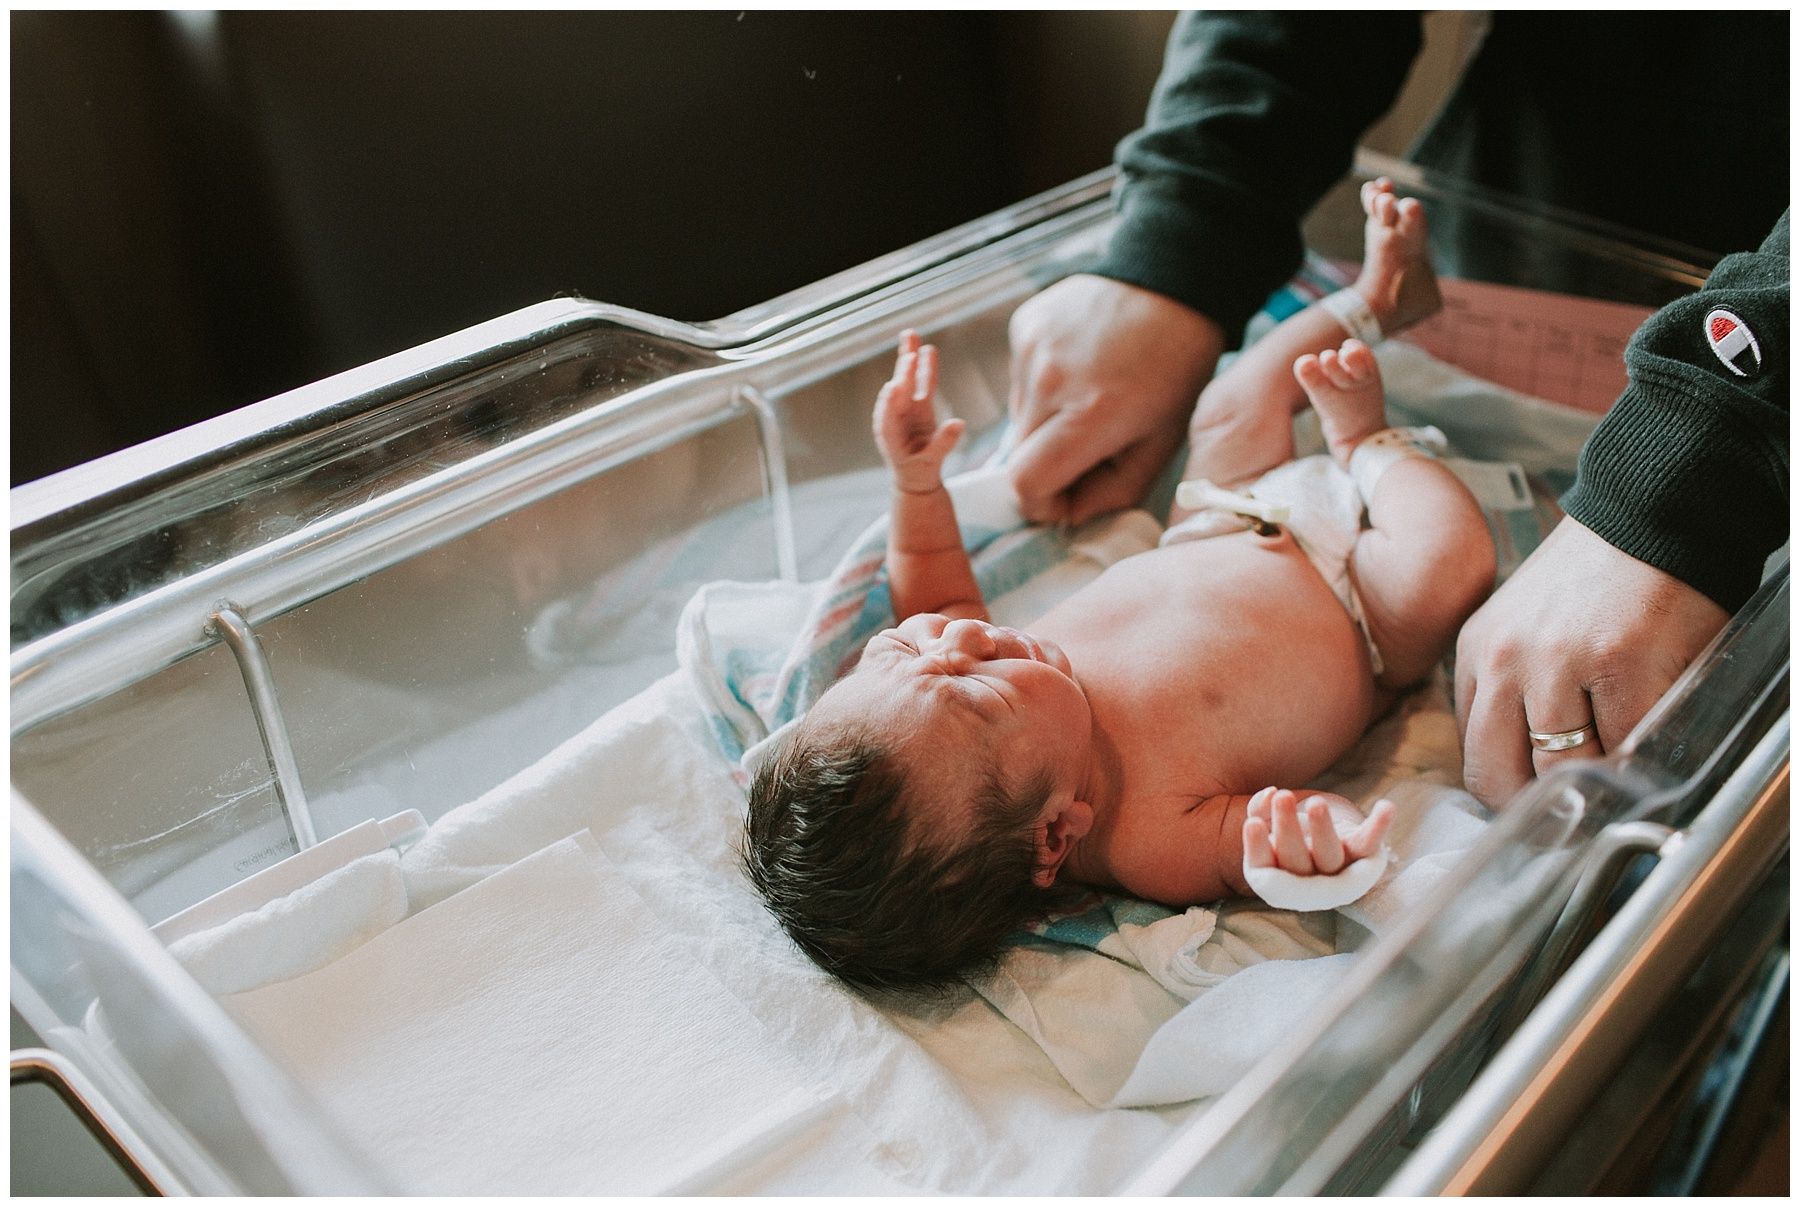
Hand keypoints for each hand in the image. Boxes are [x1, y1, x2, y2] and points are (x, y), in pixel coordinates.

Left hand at [873, 331, 963, 492]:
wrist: (917, 475)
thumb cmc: (919, 471)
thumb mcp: (931, 462)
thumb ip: (943, 443)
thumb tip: (959, 423)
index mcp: (890, 435)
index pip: (888, 416)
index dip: (890, 402)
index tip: (894, 387)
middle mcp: (895, 417)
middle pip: (897, 392)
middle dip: (902, 374)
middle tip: (908, 356)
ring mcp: (907, 409)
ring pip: (908, 380)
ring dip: (909, 359)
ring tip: (910, 335)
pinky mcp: (919, 405)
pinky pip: (923, 383)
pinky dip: (925, 367)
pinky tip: (928, 349)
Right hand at [1007, 275, 1225, 524]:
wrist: (1174, 282)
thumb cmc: (1178, 369)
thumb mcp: (1162, 443)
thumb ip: (1114, 493)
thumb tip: (1069, 516)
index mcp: (1090, 414)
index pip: (1025, 484)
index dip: (1044, 504)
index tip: (1070, 496)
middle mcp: (1050, 380)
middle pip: (1017, 455)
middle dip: (1048, 464)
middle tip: (1088, 446)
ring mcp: (1030, 348)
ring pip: (1017, 418)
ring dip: (1045, 424)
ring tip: (1089, 396)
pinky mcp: (1023, 326)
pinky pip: (1019, 381)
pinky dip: (1043, 387)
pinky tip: (1079, 367)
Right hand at [1244, 788, 1394, 875]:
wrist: (1330, 839)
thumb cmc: (1292, 830)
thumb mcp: (1268, 820)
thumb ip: (1260, 809)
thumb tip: (1269, 794)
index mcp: (1277, 876)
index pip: (1263, 867)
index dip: (1257, 848)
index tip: (1253, 823)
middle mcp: (1308, 880)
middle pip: (1296, 861)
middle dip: (1288, 828)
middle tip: (1283, 797)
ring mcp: (1338, 871)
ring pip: (1330, 856)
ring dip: (1323, 829)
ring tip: (1315, 803)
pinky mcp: (1363, 856)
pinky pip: (1370, 845)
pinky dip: (1379, 826)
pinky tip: (1386, 807)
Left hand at [1454, 516, 1730, 806]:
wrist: (1650, 515)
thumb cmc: (1594, 579)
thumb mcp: (1523, 627)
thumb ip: (1511, 690)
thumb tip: (1522, 768)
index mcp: (1475, 654)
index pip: (1472, 754)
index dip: (1507, 788)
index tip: (1537, 801)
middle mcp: (1504, 661)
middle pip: (1498, 776)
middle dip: (1538, 807)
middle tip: (1574, 811)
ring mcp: (1559, 664)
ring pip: (1562, 772)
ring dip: (1594, 783)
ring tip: (1616, 768)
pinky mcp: (1620, 664)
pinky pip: (1625, 745)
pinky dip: (1640, 755)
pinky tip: (1649, 735)